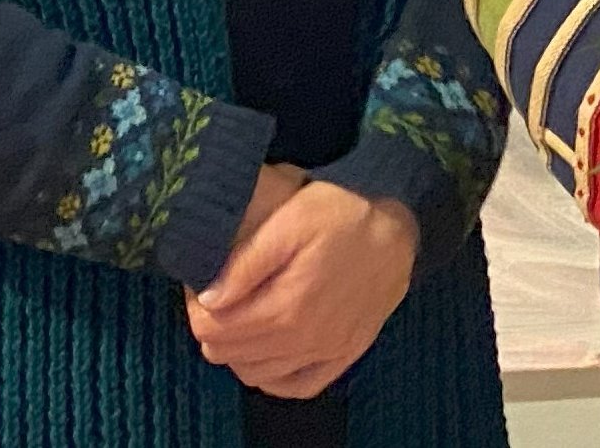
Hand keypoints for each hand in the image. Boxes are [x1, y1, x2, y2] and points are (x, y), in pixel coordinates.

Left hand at [187, 177, 418, 397]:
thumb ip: (246, 260)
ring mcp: (325, 352)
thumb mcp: (292, 218)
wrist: (401, 226)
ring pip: (254, 373)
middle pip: (228, 353)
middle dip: (214, 324)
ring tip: (244, 313)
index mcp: (284, 308)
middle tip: (223, 292)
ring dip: (238, 348)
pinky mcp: (345, 354)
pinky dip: (273, 376)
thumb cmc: (345, 214)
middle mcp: (302, 341)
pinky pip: (296, 386)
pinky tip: (271, 351)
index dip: (197, 304)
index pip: (211, 329)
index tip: (205, 280)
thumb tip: (209, 296)